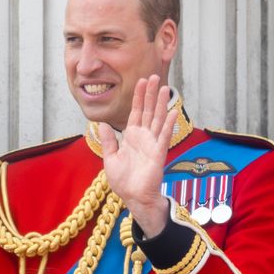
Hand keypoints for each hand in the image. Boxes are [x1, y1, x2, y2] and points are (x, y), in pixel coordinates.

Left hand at [100, 75, 178, 237]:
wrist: (133, 197)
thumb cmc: (123, 181)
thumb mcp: (110, 158)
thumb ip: (109, 141)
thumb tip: (102, 125)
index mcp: (131, 137)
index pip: (135, 112)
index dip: (138, 97)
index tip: (140, 81)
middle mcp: (143, 137)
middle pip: (148, 111)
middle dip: (150, 94)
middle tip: (153, 76)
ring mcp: (152, 144)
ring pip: (157, 119)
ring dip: (160, 104)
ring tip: (164, 88)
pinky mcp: (158, 153)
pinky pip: (163, 136)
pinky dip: (167, 124)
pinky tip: (171, 112)